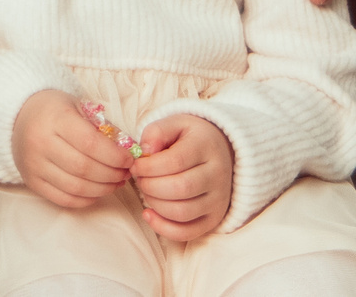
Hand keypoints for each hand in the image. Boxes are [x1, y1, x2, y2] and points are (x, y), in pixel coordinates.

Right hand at [10, 90, 132, 209]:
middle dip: (112, 174)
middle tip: (125, 173)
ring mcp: (34, 164)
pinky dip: (86, 199)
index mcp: (54, 119)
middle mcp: (40, 142)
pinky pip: (64, 199)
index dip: (114, 156)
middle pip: (84, 168)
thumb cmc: (56, 111)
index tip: (129, 159)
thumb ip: (102, 127)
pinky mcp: (31, 181)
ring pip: (76, 187)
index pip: (90, 143)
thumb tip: (129, 151)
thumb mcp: (78, 107)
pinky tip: (97, 190)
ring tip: (115, 182)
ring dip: (103, 189)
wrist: (20, 116)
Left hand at [132, 113, 233, 241]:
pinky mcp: (213, 219)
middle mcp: (217, 176)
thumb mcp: (174, 123)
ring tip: (146, 190)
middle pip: (180, 188)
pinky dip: (164, 228)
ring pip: (183, 212)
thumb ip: (156, 132)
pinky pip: (188, 232)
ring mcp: (218, 200)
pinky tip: (148, 214)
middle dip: (150, 185)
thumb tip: (145, 150)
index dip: (148, 166)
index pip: (175, 162)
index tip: (135, 165)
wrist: (220, 152)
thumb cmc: (189, 138)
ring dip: (155, 204)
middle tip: (139, 178)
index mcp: (206, 148)